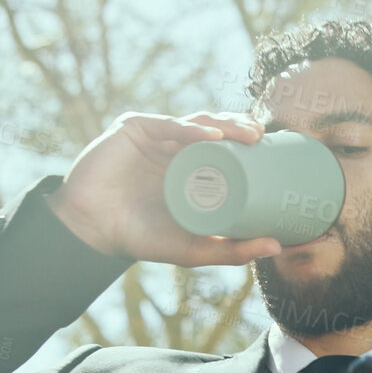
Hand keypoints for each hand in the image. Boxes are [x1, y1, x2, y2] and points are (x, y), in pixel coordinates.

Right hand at [45, 111, 282, 266]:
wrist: (93, 230)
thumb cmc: (142, 238)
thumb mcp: (194, 248)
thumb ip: (233, 250)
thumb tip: (278, 248)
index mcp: (191, 169)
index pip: (226, 147)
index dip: (249, 143)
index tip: (275, 149)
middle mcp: (175, 148)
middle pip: (215, 130)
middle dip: (241, 128)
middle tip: (263, 137)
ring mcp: (155, 136)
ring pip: (196, 122)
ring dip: (224, 124)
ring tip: (248, 134)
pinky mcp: (134, 128)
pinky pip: (167, 123)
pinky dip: (190, 128)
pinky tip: (212, 136)